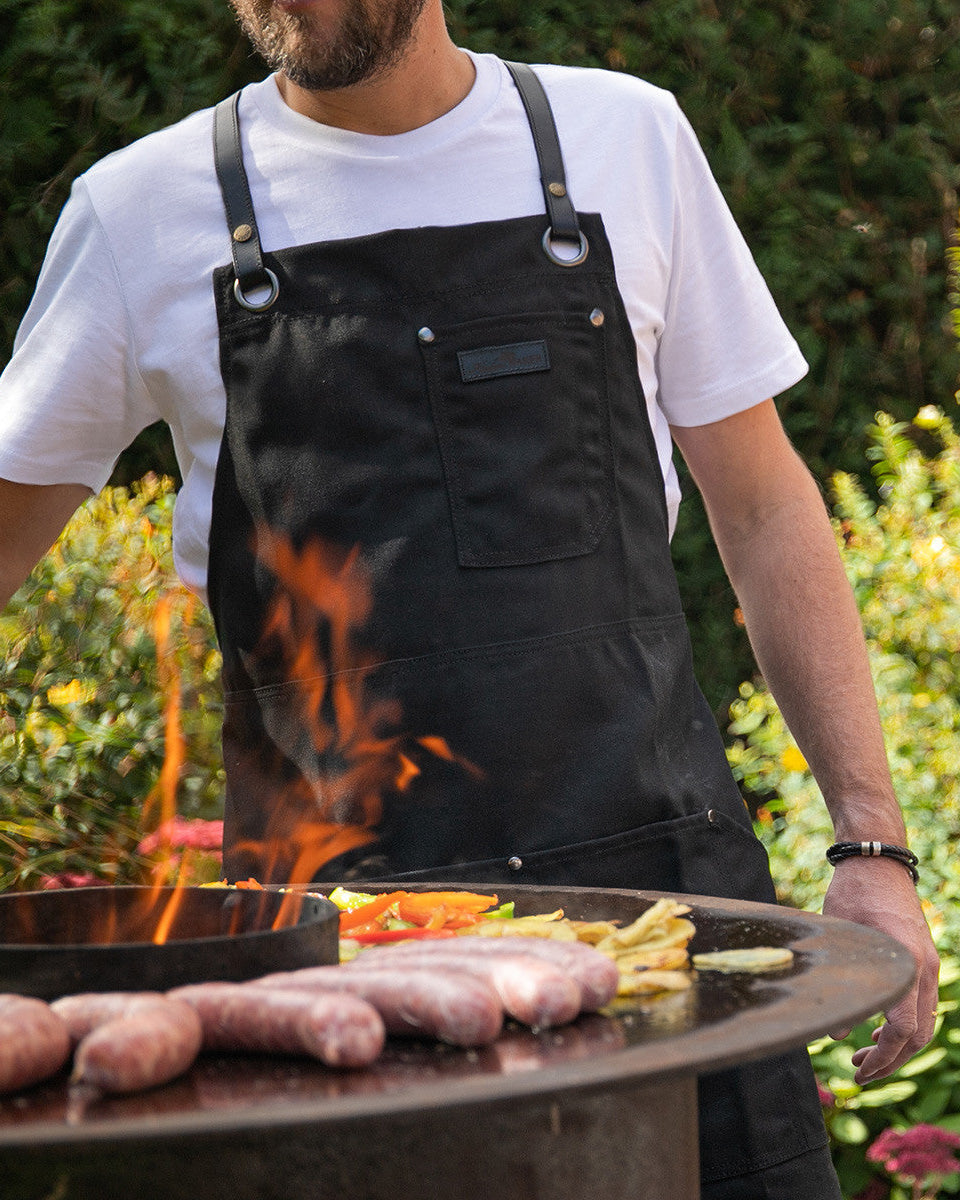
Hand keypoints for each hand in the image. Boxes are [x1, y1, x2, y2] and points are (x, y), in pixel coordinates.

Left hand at [822, 856, 939, 1083]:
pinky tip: (876, 1032)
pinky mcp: (924, 960)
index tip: (860, 1073)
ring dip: (897, 1045)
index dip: (884, 1059)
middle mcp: (924, 968)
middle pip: (918, 1035)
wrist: (879, 860)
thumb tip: (835, 1032)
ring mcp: (928, 965)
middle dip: (889, 1060)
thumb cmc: (854, 891)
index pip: (904, 1030)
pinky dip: (904, 1026)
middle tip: (857, 1071)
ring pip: (923, 1023)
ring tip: (862, 1056)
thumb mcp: (839, 935)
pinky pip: (921, 1005)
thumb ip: (841, 982)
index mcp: (905, 964)